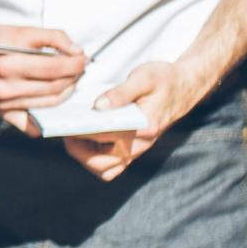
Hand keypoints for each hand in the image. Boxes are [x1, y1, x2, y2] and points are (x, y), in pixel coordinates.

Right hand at [0, 21, 85, 133]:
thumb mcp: (21, 30)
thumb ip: (53, 37)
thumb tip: (77, 52)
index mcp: (6, 65)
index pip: (54, 69)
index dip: (76, 63)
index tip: (84, 58)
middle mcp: (3, 89)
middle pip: (55, 88)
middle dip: (74, 77)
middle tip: (80, 67)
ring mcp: (2, 104)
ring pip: (49, 103)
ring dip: (67, 91)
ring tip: (70, 78)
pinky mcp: (2, 113)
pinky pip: (31, 124)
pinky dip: (46, 118)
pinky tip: (53, 101)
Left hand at [62, 60, 203, 180]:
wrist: (184, 86)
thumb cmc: (164, 80)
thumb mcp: (144, 77)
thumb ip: (121, 92)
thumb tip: (98, 106)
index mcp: (144, 127)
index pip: (104, 136)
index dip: (79, 132)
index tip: (64, 124)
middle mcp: (140, 144)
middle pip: (102, 165)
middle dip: (78, 152)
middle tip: (65, 132)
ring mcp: (136, 150)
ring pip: (105, 169)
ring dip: (85, 158)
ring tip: (73, 136)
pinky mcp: (132, 149)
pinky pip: (110, 165)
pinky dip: (94, 157)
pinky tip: (83, 138)